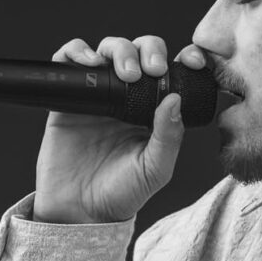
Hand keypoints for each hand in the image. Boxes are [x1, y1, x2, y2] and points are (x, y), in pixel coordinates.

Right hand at [32, 35, 210, 223]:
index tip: (193, 61)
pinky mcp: (68, 96)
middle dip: (148, 50)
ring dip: (119, 49)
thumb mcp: (155, 169)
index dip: (185, 56)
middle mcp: (127, 95)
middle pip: (140, 50)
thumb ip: (169, 137)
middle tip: (150, 70)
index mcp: (154, 109)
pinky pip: (69, 62)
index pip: (173, 70)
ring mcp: (98, 93)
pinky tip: (88, 63)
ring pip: (109, 49)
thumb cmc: (122, 193)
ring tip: (124, 72)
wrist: (79, 211)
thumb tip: (175, 99)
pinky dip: (76, 51)